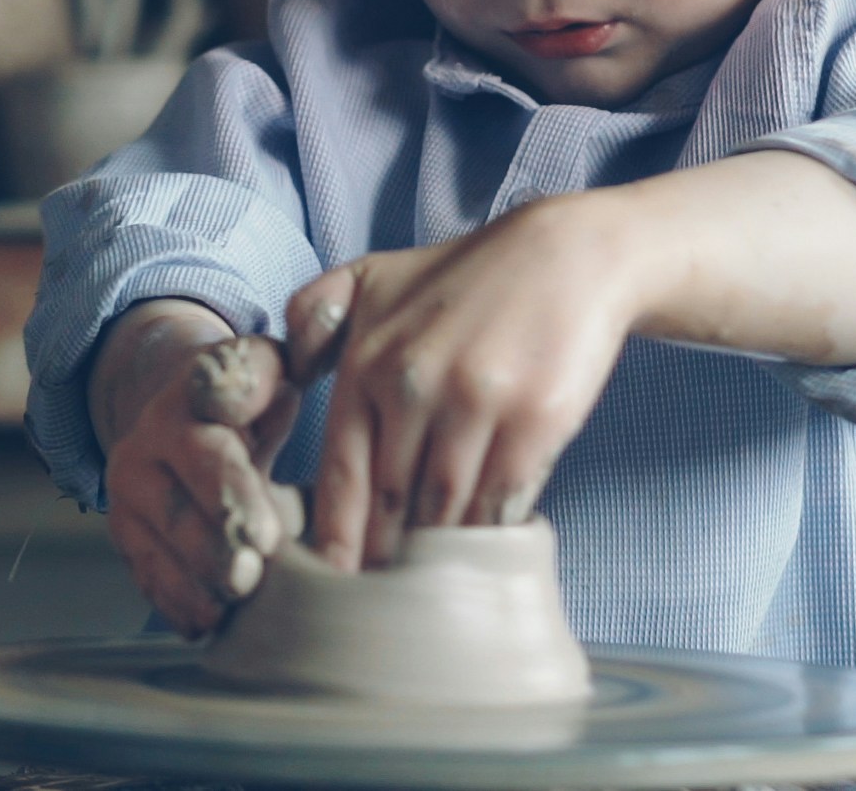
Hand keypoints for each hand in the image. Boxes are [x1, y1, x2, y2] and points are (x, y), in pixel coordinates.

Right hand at [87, 302, 302, 637]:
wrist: (184, 416)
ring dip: (197, 583)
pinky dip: (176, 603)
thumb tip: (311, 348)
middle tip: (249, 579)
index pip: (208, 443)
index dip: (234, 489)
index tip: (266, 535)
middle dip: (217, 547)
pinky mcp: (125, 530)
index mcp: (193, 391)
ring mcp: (129, 487)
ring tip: (232, 610)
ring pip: (159, 544)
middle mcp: (149, 437)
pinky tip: (205, 625)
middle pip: (182, 505)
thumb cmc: (252, 399)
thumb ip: (299, 352)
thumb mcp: (276, 365)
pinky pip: (145, 573)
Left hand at [287, 192, 640, 568]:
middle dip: (385, 553)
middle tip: (380, 598)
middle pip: (391, 501)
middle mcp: (414, 385)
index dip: (338, 536)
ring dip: (437, 551)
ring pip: (445, 510)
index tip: (333, 580)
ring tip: (430, 585)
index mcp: (368, 361)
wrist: (568, 258)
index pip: (343, 471)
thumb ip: (315, 314)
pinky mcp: (535, 422)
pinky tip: (483, 546)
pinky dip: (489, 530)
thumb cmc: (464, 278)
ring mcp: (477, 405)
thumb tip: (287, 370)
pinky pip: (501, 502)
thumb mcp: (374, 274)